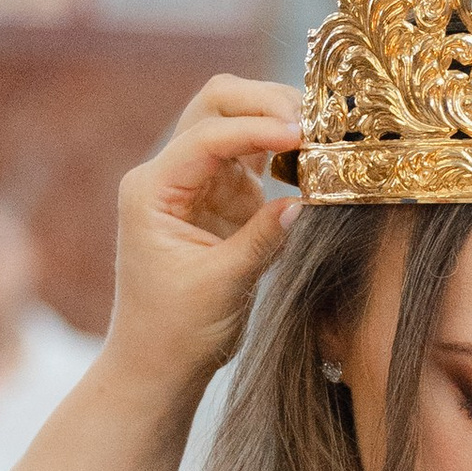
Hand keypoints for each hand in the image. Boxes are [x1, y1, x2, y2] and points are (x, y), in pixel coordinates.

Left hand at [103, 73, 301, 406]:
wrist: (158, 366)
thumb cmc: (175, 332)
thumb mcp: (222, 286)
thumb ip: (261, 238)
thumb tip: (304, 200)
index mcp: (152, 190)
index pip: (206, 137)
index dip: (256, 129)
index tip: (302, 135)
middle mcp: (168, 176)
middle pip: (215, 108)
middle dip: (264, 105)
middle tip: (313, 122)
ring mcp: (196, 185)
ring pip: (236, 126)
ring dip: (276, 125)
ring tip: (319, 139)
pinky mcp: (221, 202)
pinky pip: (253, 161)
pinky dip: (282, 156)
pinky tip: (312, 163)